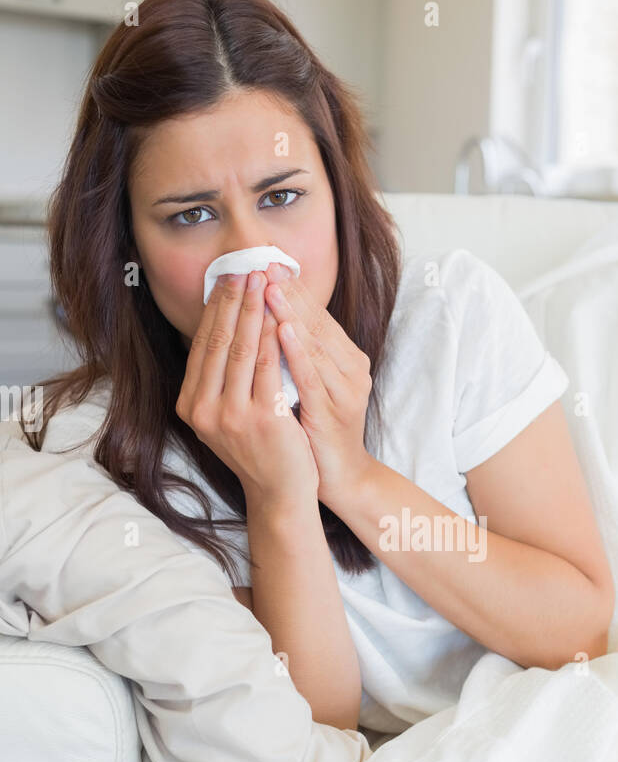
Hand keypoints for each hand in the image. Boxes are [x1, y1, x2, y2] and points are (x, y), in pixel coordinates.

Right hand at [176, 266, 318, 514]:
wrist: (280, 493)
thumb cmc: (260, 449)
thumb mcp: (228, 414)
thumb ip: (221, 379)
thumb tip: (224, 324)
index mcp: (191, 406)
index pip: (202, 346)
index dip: (217, 309)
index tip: (229, 279)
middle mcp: (204, 411)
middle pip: (220, 342)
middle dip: (235, 301)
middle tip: (246, 268)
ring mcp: (231, 416)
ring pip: (244, 349)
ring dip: (256, 310)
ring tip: (265, 280)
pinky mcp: (262, 419)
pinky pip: (271, 367)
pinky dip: (276, 336)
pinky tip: (283, 313)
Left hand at [263, 272, 373, 512]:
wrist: (341, 477)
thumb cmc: (318, 430)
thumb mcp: (308, 384)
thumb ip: (296, 354)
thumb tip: (268, 318)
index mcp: (347, 358)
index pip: (317, 315)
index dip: (292, 288)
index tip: (268, 262)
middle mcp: (351, 369)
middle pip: (317, 322)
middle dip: (288, 292)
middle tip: (264, 262)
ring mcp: (345, 389)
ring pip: (315, 344)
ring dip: (290, 313)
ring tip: (269, 286)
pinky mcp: (334, 410)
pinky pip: (313, 376)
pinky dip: (297, 351)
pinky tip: (281, 330)